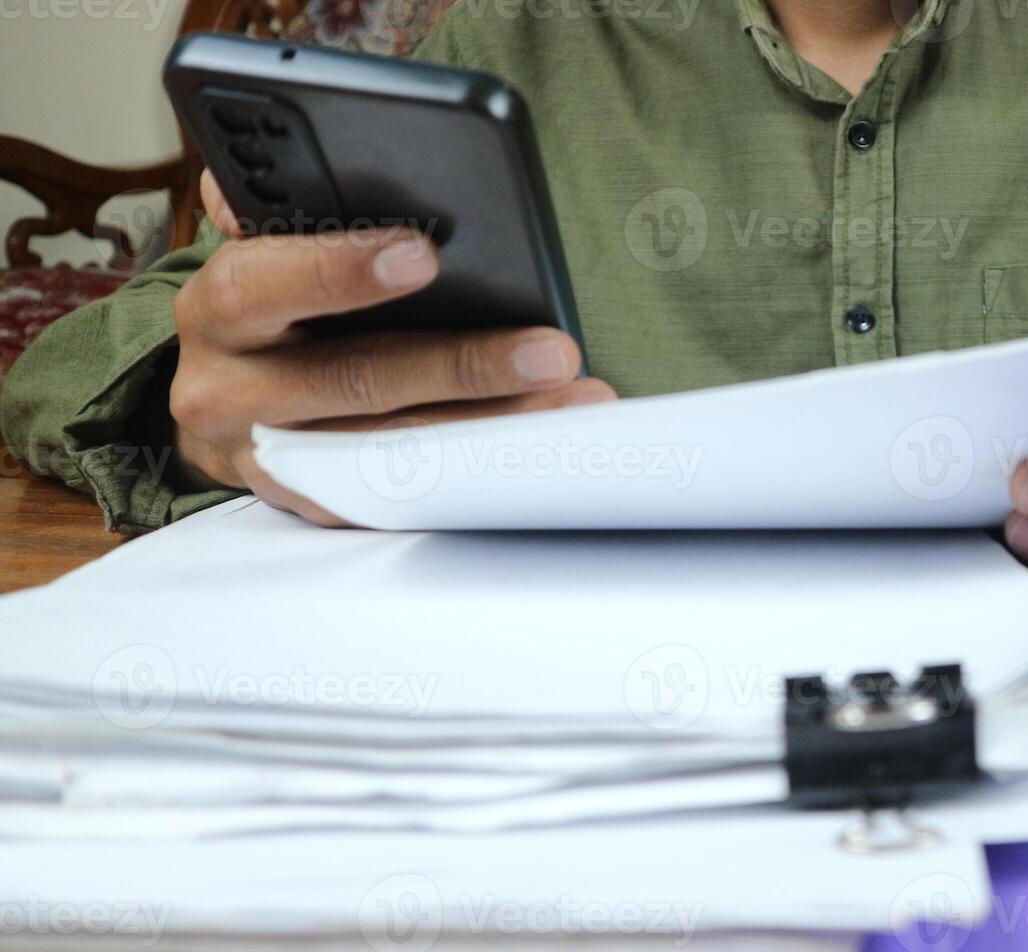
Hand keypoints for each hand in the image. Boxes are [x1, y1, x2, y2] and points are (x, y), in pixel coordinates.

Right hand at [170, 169, 615, 524]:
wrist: (224, 403)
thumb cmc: (270, 308)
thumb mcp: (266, 249)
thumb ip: (288, 204)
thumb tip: (335, 135)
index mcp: (220, 310)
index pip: (264, 285)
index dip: (339, 269)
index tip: (422, 255)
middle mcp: (230, 392)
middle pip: (355, 383)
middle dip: (464, 366)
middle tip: (551, 349)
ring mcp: (274, 460)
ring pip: (394, 451)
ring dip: (495, 426)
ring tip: (572, 399)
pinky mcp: (316, 505)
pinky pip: (406, 497)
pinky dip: (477, 471)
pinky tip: (540, 447)